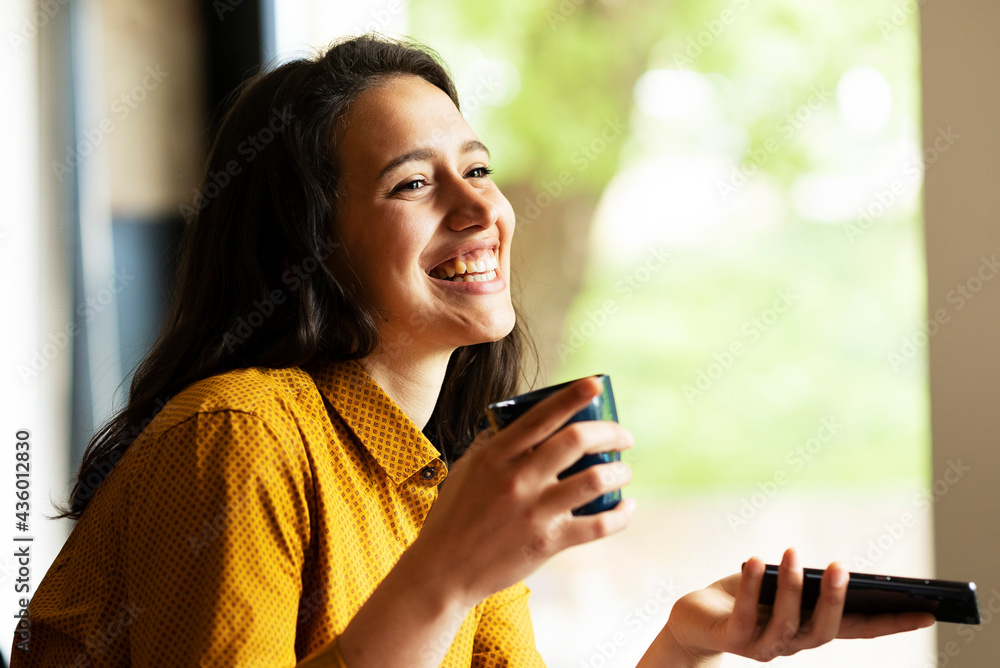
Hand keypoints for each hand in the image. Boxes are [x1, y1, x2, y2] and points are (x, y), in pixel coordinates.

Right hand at [409, 376, 635, 606]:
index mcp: (496, 455)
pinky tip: (625, 506)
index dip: (572, 396)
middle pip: (577, 440)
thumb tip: (518, 422)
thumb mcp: (465, 470)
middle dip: (610, 432)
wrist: (444, 569)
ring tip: (624, 470)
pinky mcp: (548, 542)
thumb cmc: (452, 516)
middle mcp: (518, 479)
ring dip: (620, 471)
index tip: (596, 383)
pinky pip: (597, 525)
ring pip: (594, 480)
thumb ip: (492, 444)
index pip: (541, 416)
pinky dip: (619, 514)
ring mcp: (534, 511)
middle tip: (623, 436)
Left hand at [650, 548, 934, 665]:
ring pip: (785, 624)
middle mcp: (790, 645)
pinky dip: (751, 585)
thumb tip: (831, 570)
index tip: (928, 612)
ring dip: (791, 588)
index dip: (892, 624)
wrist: (693, 621)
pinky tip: (754, 560)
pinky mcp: (730, 638)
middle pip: (824, 631)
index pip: (859, 631)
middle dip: (836, 600)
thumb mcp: (776, 585)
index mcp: (809, 631)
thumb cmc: (742, 598)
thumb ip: (802, 583)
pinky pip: (744, 614)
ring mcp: (761, 646)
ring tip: (792, 553)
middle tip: (843, 568)